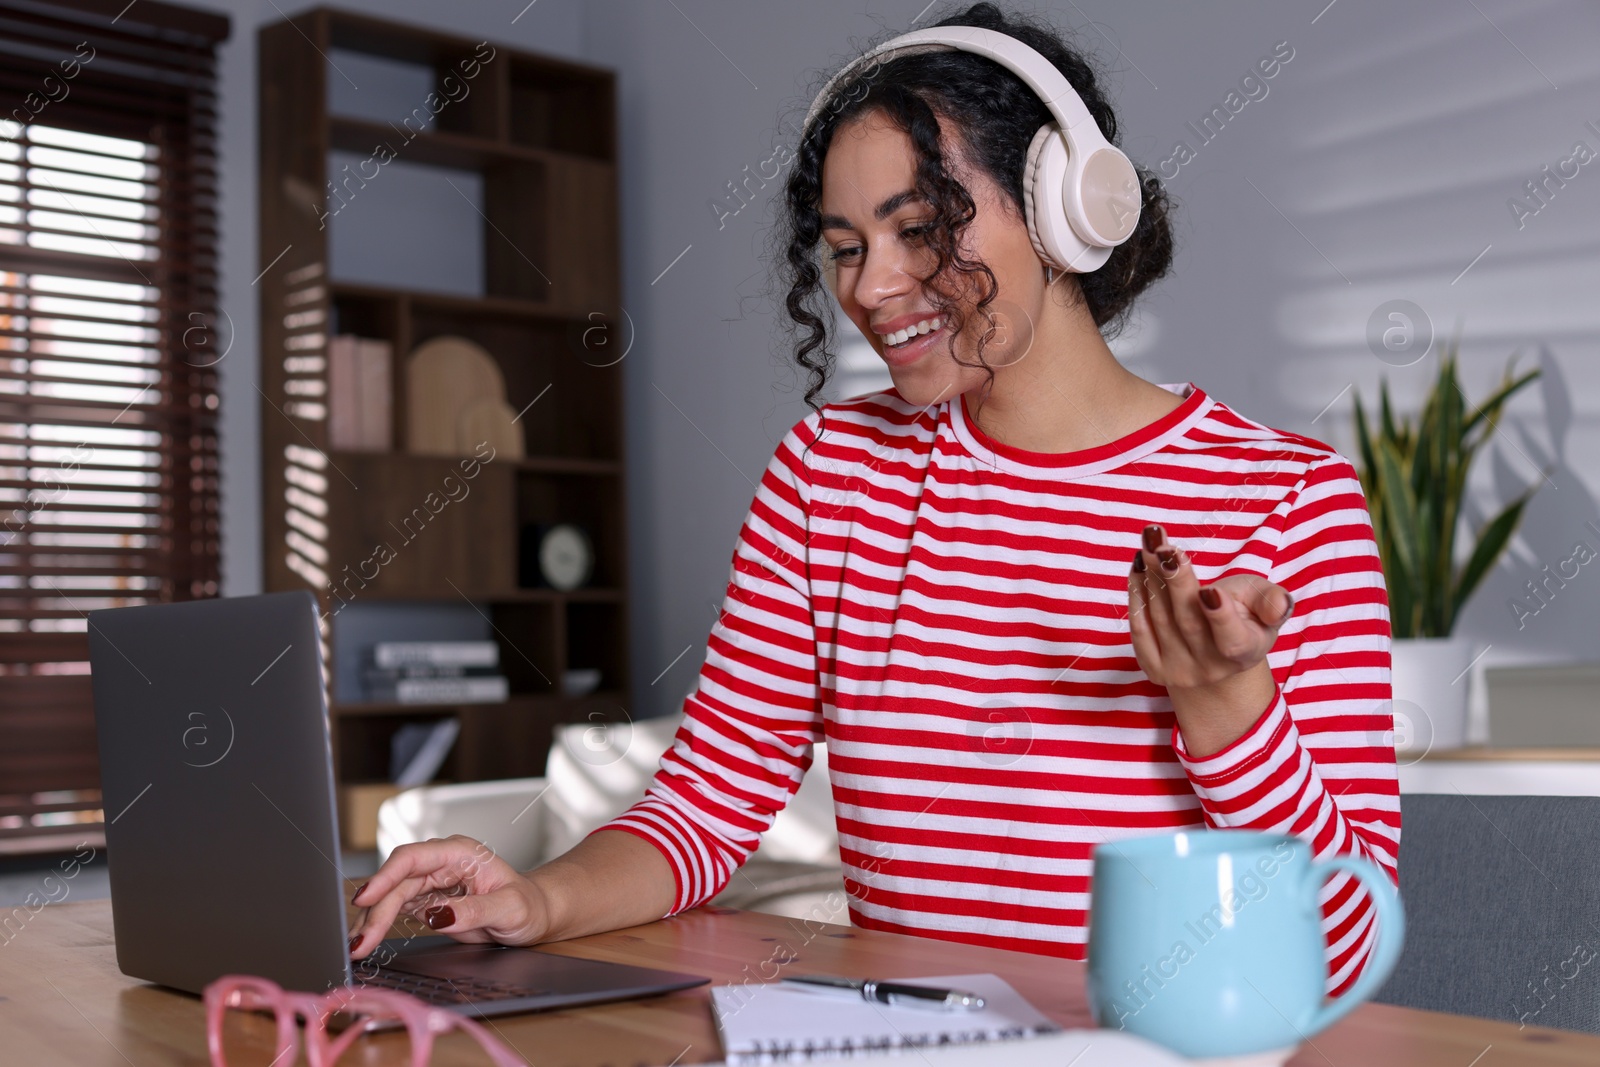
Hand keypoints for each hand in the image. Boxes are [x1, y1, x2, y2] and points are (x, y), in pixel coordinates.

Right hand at [348, 835, 547, 959]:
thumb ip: (474, 910)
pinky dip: (380, 925)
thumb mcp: (509, 908)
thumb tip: (437, 914)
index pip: (414, 858)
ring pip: (391, 897)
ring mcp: (431, 881)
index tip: (366, 898)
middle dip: (375, 912)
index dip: (385, 876)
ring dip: (372, 921)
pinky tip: (366, 940)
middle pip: (396, 883)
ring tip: (356, 947)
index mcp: (461, 853)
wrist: (533, 913)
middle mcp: (441, 863)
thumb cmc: (527, 904)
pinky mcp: (426, 899)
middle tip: (359, 943)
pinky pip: (395, 909)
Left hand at [1128, 524, 1293, 756]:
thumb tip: (1280, 607)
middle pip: (1188, 621)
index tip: (1207, 589)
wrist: (1215, 653)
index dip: (1219, 616)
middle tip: (1161, 546)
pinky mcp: (1154, 669)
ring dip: (1151, 578)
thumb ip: (1273, 600)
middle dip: (1174, 580)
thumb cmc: (1244, 615)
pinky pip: (1140, 630)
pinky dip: (1137, 595)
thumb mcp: (1264, 602)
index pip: (1232, 639)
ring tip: (1149, 543)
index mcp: (1245, 652)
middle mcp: (1212, 668)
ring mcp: (1180, 672)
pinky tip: (1139, 567)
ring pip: (1160, 620)